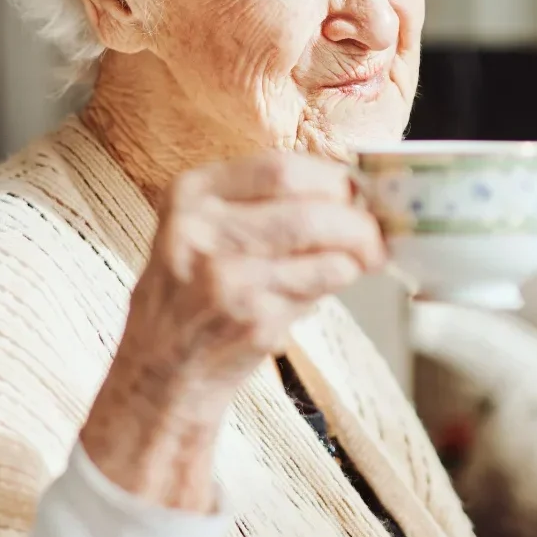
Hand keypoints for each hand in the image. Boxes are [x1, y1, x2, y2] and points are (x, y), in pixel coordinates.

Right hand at [81, 151, 384, 507]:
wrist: (161, 368)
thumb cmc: (196, 293)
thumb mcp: (206, 230)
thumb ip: (265, 205)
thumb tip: (352, 195)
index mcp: (191, 195)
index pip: (280, 168)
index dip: (331, 179)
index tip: (355, 192)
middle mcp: (201, 231)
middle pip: (308, 207)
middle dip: (356, 218)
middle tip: (375, 231)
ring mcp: (225, 278)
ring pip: (322, 246)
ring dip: (358, 252)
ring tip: (365, 257)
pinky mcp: (251, 319)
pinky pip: (320, 287)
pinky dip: (338, 281)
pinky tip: (330, 284)